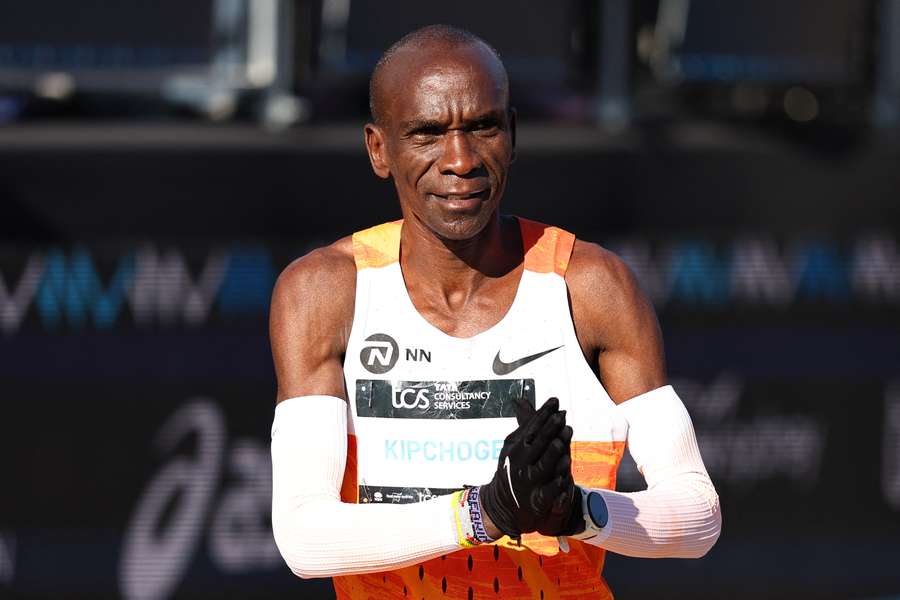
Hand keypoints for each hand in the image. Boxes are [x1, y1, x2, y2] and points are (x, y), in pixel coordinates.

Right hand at [480, 398, 570, 536]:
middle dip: (550, 429)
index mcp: (515, 448)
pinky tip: (565, 475)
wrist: (503, 504)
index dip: (543, 414)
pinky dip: (557, 484)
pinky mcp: (538, 500)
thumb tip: (521, 399)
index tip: (555, 401)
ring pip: (544, 466)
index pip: (531, 427)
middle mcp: (520, 463)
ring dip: (553, 453)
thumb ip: (525, 424)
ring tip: (562, 441)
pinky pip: (550, 491)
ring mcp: (529, 482)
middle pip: (538, 443)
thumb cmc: (516, 467)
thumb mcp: (515, 445)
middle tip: (561, 415)